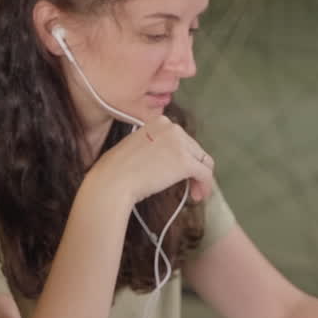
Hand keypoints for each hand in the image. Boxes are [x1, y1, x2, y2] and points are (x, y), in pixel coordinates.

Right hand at [87, 115, 214, 206]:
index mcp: (159, 121)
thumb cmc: (116, 169)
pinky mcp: (185, 162)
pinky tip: (199, 195)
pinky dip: (205, 185)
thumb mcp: (137, 146)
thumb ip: (155, 146)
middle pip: (194, 149)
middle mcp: (172, 127)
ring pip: (203, 161)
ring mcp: (180, 144)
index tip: (178, 172)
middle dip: (194, 168)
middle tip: (190, 186)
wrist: (112, 181)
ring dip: (201, 178)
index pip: (181, 139)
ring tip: (195, 193)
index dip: (183, 156)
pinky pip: (205, 174)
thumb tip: (169, 161)